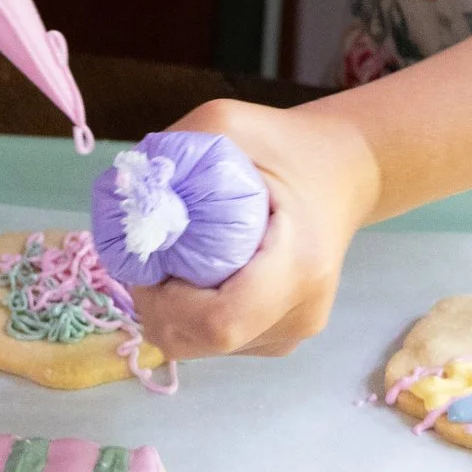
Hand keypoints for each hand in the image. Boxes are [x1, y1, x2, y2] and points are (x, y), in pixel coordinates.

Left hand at [129, 95, 380, 359]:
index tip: (150, 257)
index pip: (219, 322)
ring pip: (202, 347)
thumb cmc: (289, 145)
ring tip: (176, 259)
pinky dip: (191, 315)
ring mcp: (290, 334)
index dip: (166, 302)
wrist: (345, 171)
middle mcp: (299, 314)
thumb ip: (175, 152)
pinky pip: (217, 344)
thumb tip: (125, 194)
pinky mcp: (279, 339)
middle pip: (200, 342)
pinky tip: (198, 274)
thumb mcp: (228, 124)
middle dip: (156, 306)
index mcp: (297, 265)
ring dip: (171, 311)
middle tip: (149, 256)